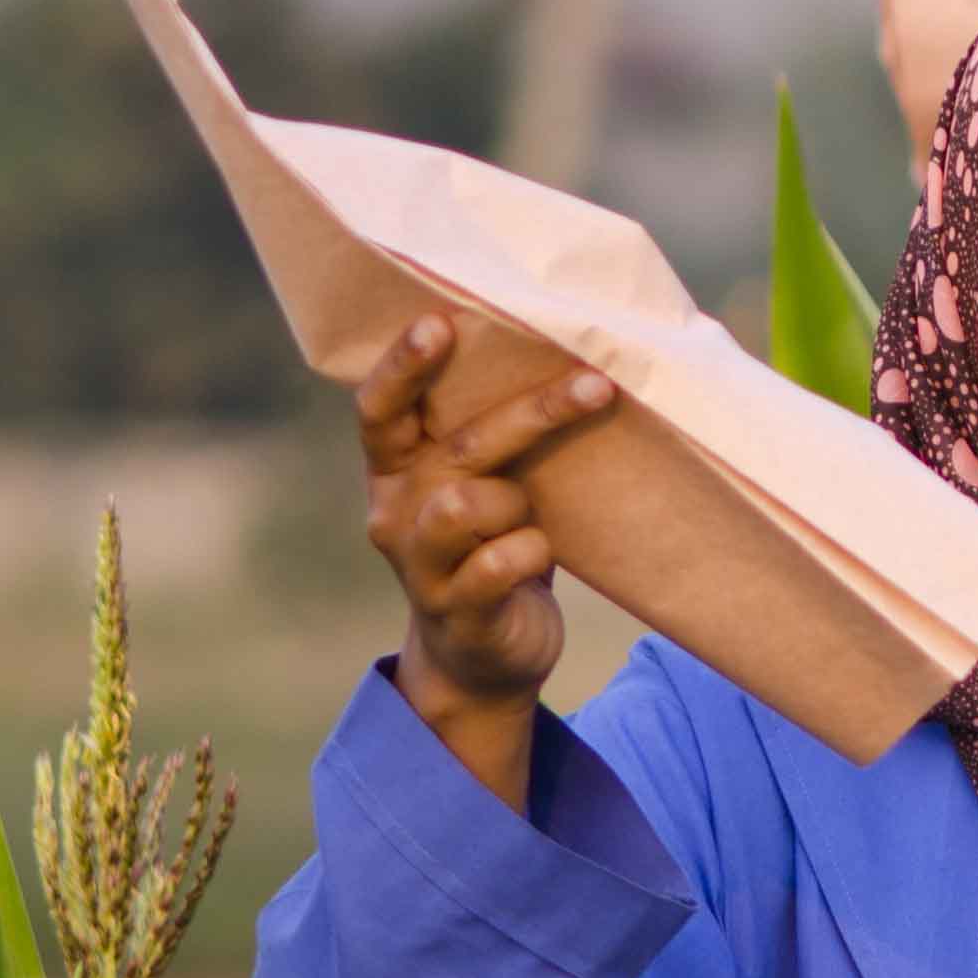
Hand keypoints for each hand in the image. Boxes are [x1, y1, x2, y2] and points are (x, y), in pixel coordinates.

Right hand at [357, 311, 613, 791]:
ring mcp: (419, 564)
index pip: (381, 409)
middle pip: (457, 447)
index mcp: (397, 470)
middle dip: (531, 413)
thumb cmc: (494, 546)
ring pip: (465, 505)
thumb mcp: (489, 484)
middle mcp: (395, 511)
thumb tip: (565, 355)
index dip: (403, 366)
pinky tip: (537, 556)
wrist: (481, 656)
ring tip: (532, 517)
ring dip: (516, 502)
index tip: (441, 321)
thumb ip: (494, 436)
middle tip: (597, 384)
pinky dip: (528, 553)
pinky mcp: (455, 610)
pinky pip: (497, 565)